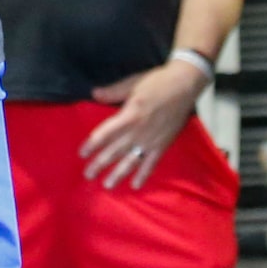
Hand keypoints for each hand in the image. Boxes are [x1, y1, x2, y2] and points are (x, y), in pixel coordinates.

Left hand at [81, 59, 207, 189]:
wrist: (185, 85)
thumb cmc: (157, 82)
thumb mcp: (132, 83)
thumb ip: (113, 91)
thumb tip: (94, 94)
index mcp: (129, 114)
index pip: (105, 134)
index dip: (92, 144)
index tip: (82, 153)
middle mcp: (138, 130)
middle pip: (115, 151)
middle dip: (100, 164)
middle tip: (88, 175)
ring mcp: (151, 140)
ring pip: (131, 161)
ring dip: (118, 174)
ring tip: (108, 185)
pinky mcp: (163, 145)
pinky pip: (151, 163)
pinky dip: (144, 175)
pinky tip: (135, 185)